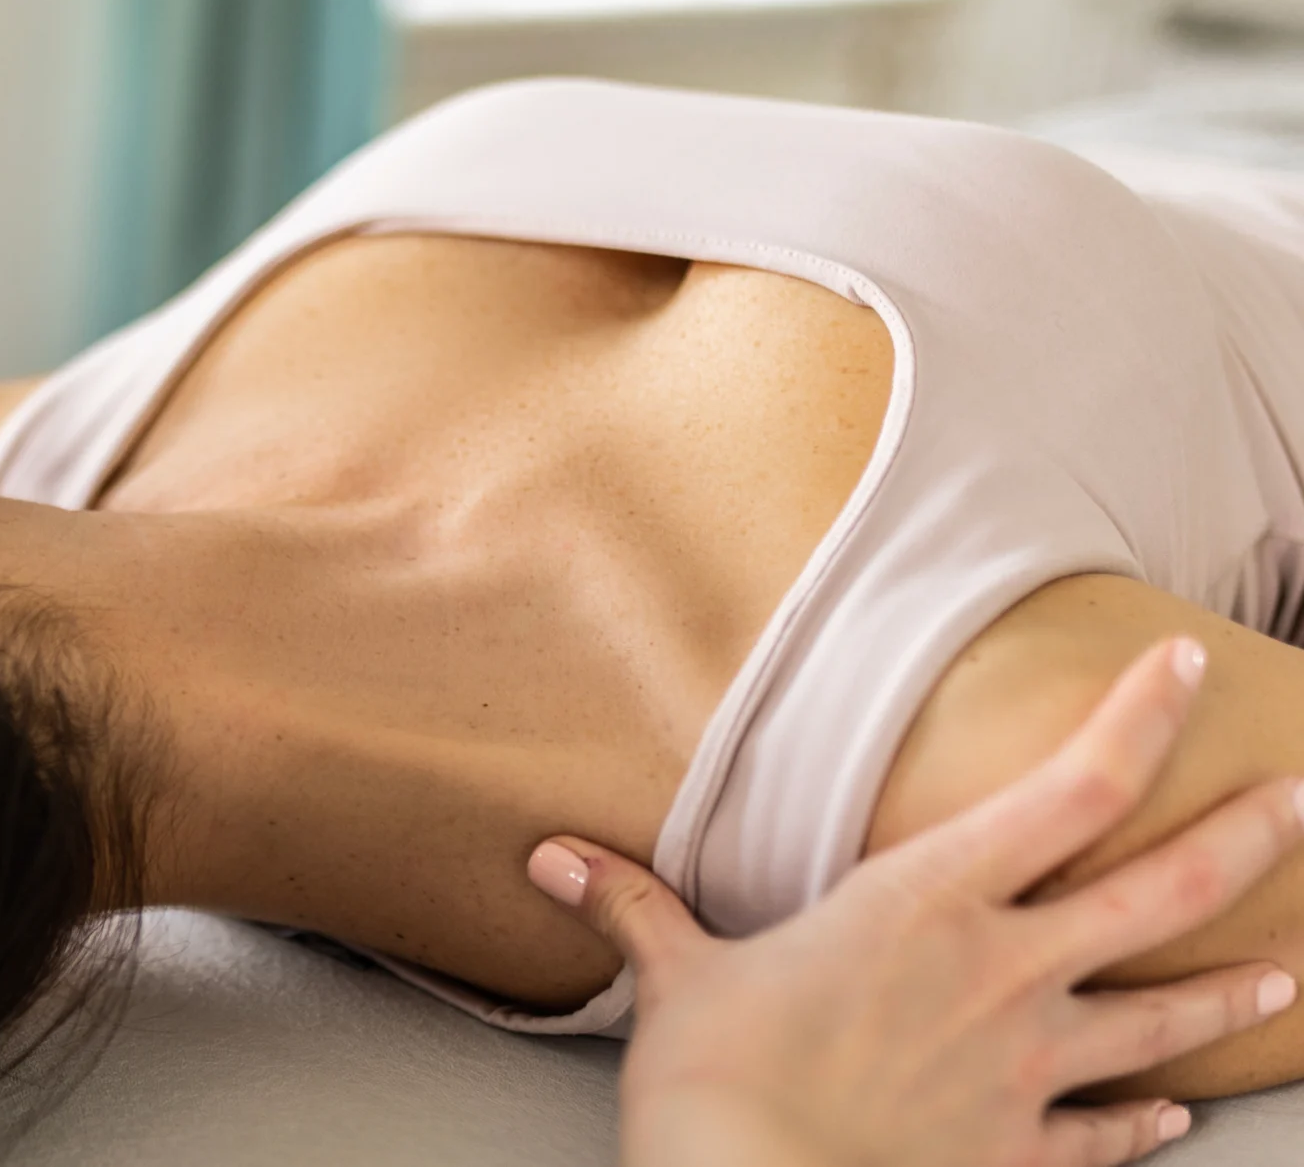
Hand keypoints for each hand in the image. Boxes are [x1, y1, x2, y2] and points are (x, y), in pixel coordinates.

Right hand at [527, 637, 1301, 1166]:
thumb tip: (555, 857)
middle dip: (1242, 838)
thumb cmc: (717, 1079)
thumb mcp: (675, 979)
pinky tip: (1171, 1119)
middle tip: (1301, 798)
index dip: (1135, 719)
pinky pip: (1104, 1138)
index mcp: (926, 903)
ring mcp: (1025, 1070)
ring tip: (1287, 975)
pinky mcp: (1016, 1155)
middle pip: (1156, 894)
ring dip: (1229, 994)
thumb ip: (634, 908)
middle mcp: (1003, 975)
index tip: (1177, 666)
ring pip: (1160, 1018)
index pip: (1065, 789)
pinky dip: (1143, 1125)